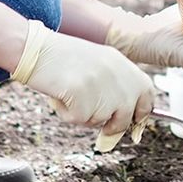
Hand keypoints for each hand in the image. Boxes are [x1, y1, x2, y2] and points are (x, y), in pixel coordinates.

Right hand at [11, 20, 154, 143]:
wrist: (36, 48)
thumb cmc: (63, 60)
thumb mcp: (98, 65)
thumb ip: (115, 87)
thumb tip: (125, 120)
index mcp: (122, 63)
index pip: (146, 91)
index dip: (143, 112)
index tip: (135, 125)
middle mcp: (115, 72)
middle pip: (127, 113)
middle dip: (115, 127)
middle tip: (104, 133)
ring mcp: (99, 82)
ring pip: (100, 119)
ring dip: (84, 117)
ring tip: (70, 96)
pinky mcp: (81, 92)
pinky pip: (78, 119)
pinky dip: (67, 114)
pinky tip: (59, 96)